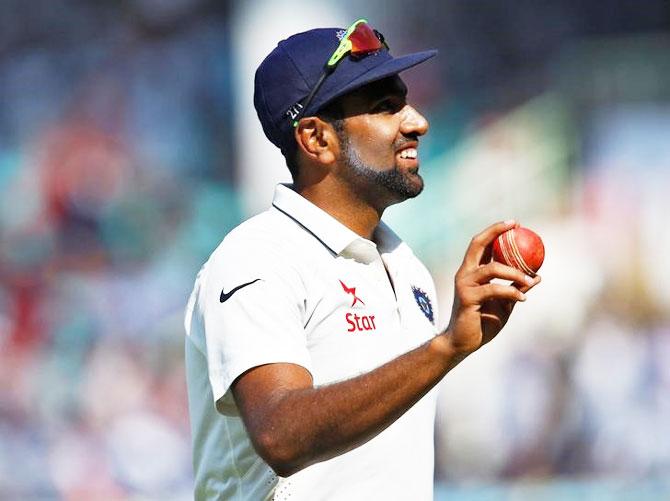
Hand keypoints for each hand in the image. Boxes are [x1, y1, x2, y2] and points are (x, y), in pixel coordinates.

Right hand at [445, 220, 540, 355]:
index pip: (481, 244)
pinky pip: (494, 290)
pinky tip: (523, 298)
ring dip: (514, 272)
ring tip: (530, 278)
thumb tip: (537, 276)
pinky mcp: (467, 298)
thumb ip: (516, 289)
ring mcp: (464, 285)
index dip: (496, 231)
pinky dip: (511, 292)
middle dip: (496, 232)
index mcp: (472, 272)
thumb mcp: (504, 304)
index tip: (516, 224)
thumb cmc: (481, 323)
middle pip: (478, 244)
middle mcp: (465, 274)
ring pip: (492, 268)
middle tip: (516, 228)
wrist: (462, 343)